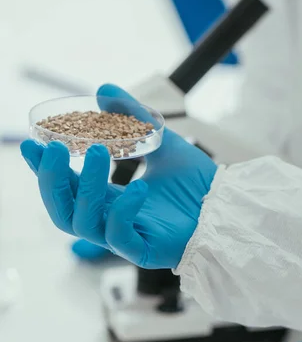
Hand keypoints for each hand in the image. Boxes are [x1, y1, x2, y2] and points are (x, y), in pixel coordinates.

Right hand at [21, 84, 216, 268]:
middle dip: (50, 180)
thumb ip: (132, 117)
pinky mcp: (144, 251)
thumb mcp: (160, 141)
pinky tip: (138, 187)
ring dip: (84, 187)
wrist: (228, 206)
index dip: (45, 168)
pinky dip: (122, 211)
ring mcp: (125, 238)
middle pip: (63, 209)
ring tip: (97, 150)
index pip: (67, 187)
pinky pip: (119, 237)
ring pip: (83, 223)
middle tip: (51, 148)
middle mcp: (110, 219)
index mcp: (109, 198)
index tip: (33, 143)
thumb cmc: (195, 183)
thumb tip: (103, 89)